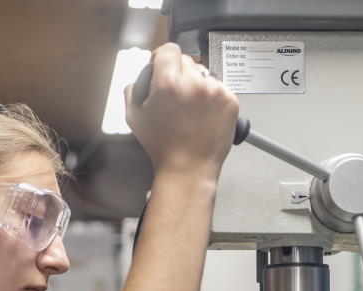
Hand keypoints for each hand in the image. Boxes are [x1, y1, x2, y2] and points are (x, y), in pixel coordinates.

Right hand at [125, 43, 238, 179]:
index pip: (169, 49)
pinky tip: (204, 115)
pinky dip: (213, 98)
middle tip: (177, 96)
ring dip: (198, 85)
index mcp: (168, 83)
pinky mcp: (230, 101)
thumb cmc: (163, 148)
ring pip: (205, 74)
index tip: (164, 65)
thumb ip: (132, 89)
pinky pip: (220, 88)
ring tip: (192, 109)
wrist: (188, 169)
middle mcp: (194, 84)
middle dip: (180, 74)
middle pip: (188, 60)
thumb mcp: (134, 116)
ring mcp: (215, 92)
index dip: (164, 57)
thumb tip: (141, 76)